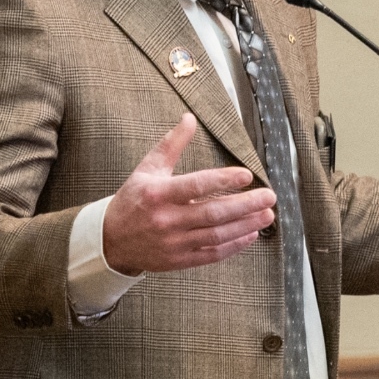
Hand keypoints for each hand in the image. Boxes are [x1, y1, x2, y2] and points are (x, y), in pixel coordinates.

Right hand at [102, 114, 275, 275]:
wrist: (109, 240)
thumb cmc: (133, 200)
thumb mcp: (147, 168)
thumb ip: (171, 144)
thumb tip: (189, 118)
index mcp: (158, 194)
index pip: (196, 185)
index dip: (223, 180)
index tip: (247, 175)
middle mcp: (166, 220)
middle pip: (213, 213)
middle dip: (245, 205)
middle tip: (269, 196)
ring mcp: (173, 243)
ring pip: (216, 235)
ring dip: (246, 225)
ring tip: (267, 214)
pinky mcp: (178, 260)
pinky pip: (211, 254)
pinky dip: (234, 245)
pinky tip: (251, 233)